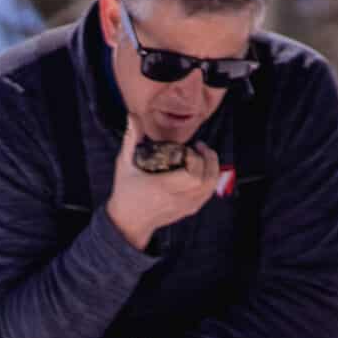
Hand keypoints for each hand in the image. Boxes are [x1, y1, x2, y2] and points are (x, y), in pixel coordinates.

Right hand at [104, 118, 219, 249]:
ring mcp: (184, 206)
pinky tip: (204, 170)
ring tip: (205, 155)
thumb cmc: (125, 190)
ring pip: (210, 188)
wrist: (128, 220)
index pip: (192, 175)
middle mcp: (176, 199)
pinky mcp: (189, 210)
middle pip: (206, 180)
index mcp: (161, 187)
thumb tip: (133, 116)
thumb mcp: (124, 163)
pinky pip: (208, 195)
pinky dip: (210, 180)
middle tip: (201, 147)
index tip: (188, 148)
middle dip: (209, 160)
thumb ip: (131, 139)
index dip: (196, 159)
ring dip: (213, 168)